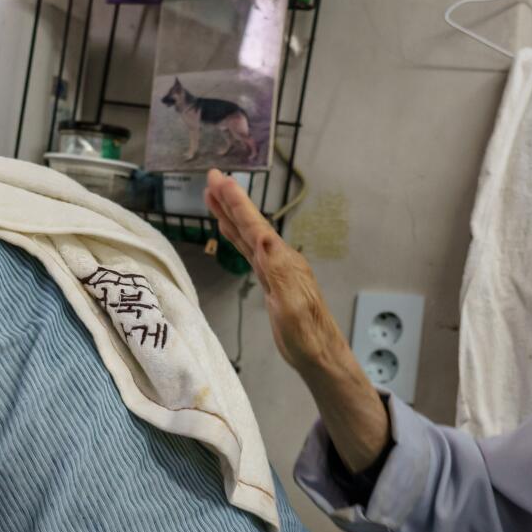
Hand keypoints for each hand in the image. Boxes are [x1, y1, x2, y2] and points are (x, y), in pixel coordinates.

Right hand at [205, 171, 389, 472]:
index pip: (255, 226)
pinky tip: (230, 230)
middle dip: (231, 201)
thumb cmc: (306, 335)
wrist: (319, 354)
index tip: (219, 179)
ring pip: (248, 236)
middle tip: (212, 177)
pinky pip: (249, 251)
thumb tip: (261, 237)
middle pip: (251, 224)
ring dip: (231, 215)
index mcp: (282, 261)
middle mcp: (279, 259)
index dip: (236, 203)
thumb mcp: (291, 304)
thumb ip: (277, 271)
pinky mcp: (271, 280)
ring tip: (212, 196)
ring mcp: (276, 268)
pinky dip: (237, 237)